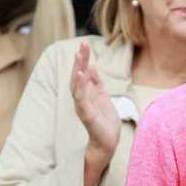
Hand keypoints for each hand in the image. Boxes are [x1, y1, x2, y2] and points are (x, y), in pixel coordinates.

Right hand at [71, 41, 120, 165]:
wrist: (108, 142)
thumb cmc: (105, 121)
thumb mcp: (103, 97)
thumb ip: (97, 83)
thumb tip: (92, 67)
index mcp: (87, 93)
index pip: (82, 72)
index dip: (83, 58)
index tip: (84, 43)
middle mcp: (82, 98)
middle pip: (78, 75)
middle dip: (80, 60)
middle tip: (82, 44)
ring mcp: (82, 105)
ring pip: (77, 84)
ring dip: (77, 69)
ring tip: (79, 55)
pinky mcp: (86, 114)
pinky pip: (81, 98)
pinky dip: (80, 86)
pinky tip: (81, 74)